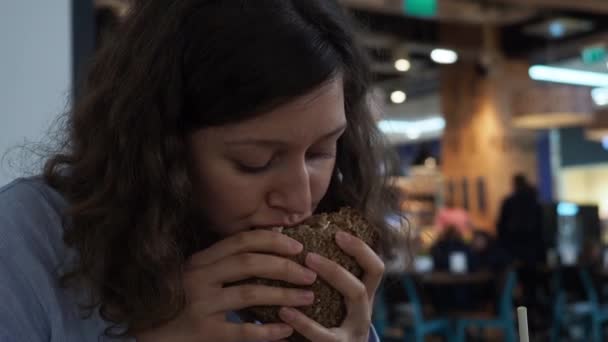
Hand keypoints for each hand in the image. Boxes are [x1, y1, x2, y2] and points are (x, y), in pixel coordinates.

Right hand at [136, 230, 317, 341]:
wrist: (146, 333)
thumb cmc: (179, 300)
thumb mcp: (197, 273)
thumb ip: (224, 260)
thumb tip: (270, 242)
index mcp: (201, 260)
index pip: (241, 241)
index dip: (272, 240)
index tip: (298, 246)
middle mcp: (200, 278)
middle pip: (250, 263)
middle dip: (285, 266)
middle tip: (309, 274)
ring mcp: (201, 305)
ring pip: (250, 294)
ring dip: (284, 295)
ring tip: (308, 298)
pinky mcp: (203, 333)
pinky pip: (242, 332)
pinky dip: (267, 331)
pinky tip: (286, 331)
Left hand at [277, 231, 383, 341]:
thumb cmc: (327, 324)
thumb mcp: (334, 302)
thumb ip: (326, 279)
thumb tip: (298, 243)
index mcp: (363, 298)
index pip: (375, 269)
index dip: (361, 249)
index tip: (338, 234)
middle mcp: (363, 315)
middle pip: (360, 288)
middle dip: (335, 270)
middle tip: (309, 256)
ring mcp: (353, 334)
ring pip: (347, 311)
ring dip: (326, 288)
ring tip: (297, 275)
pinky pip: (323, 336)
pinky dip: (303, 323)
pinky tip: (284, 312)